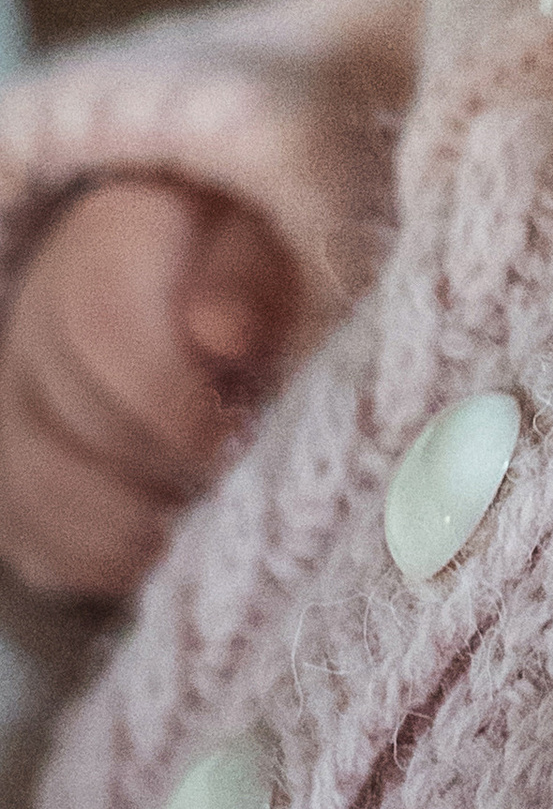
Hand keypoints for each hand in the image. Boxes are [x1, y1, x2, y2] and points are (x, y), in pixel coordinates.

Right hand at [0, 178, 298, 602]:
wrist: (202, 276)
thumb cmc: (251, 268)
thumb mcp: (271, 248)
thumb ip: (247, 280)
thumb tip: (223, 334)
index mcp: (105, 249)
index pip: (101, 326)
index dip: (167, 399)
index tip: (233, 438)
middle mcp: (35, 323)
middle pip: (69, 421)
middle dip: (160, 470)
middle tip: (232, 483)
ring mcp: (17, 401)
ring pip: (33, 487)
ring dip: (125, 527)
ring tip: (199, 525)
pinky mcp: (21, 467)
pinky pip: (28, 535)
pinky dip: (92, 561)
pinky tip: (155, 554)